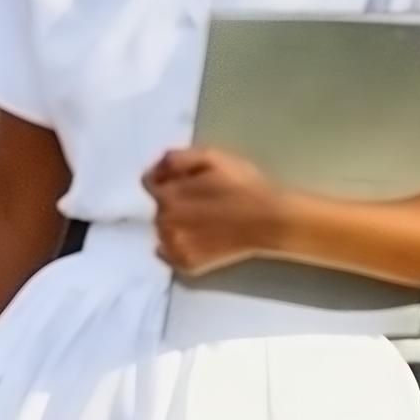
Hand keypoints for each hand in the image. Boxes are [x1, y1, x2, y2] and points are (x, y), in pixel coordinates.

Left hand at [143, 147, 285, 276]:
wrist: (268, 221)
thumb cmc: (242, 185)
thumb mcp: (211, 156)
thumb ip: (176, 158)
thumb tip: (156, 168)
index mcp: (167, 194)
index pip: (150, 183)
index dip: (168, 178)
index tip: (188, 180)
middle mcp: (164, 222)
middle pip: (158, 208)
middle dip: (174, 201)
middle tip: (203, 201)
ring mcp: (174, 246)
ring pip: (163, 231)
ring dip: (175, 224)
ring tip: (203, 221)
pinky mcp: (186, 263)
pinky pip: (167, 255)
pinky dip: (174, 248)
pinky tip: (196, 239)